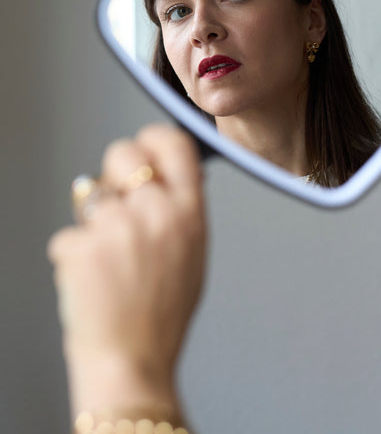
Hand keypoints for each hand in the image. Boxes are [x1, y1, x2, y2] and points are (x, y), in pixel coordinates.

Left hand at [48, 124, 206, 421]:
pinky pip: (72, 232)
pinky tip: (93, 277)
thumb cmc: (163, 312)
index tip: (145, 145)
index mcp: (189, 213)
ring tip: (109, 255)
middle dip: (115, 171)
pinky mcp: (82, 245)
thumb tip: (174, 173)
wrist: (132, 357)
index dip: (154, 138)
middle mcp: (156, 213)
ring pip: (91, 192)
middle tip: (117, 200)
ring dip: (95, 218)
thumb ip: (184, 208)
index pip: (173, 143)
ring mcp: (117, 228)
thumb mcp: (194, 252)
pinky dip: (76, 252)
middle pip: (123, 152)